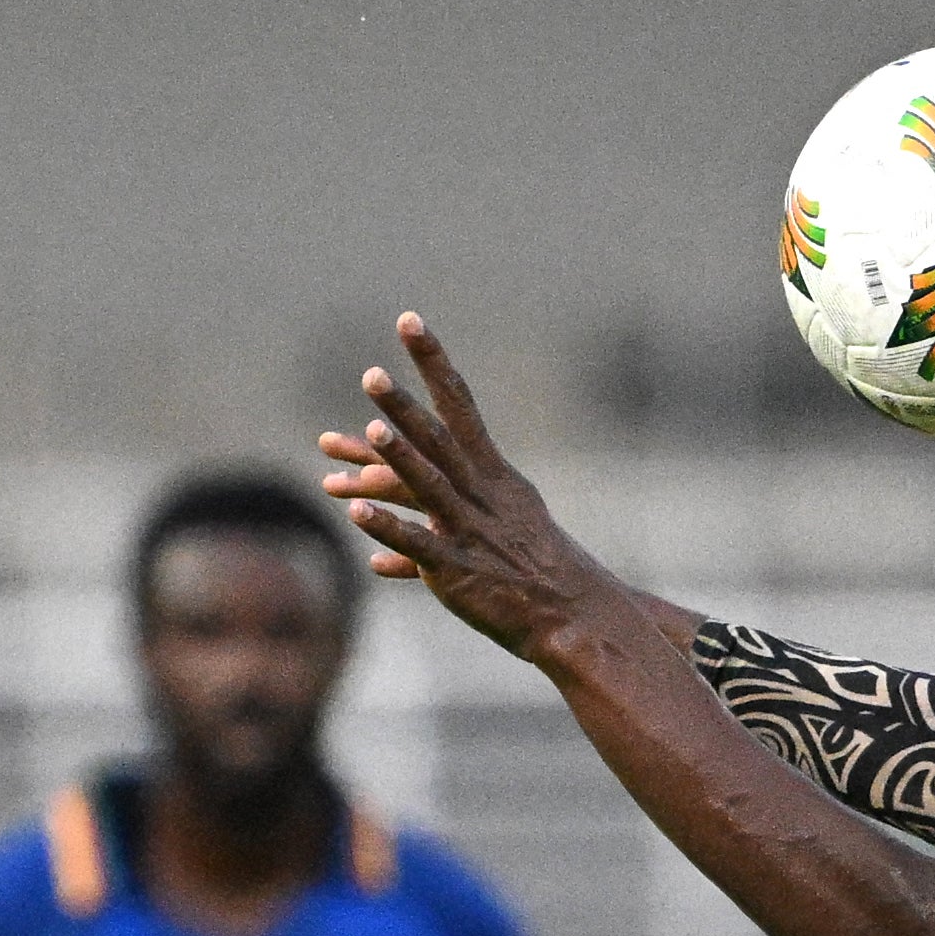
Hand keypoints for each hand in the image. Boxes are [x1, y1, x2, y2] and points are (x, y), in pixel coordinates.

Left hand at [318, 313, 626, 665]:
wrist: (577, 614)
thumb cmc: (541, 566)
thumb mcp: (512, 515)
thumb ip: (470, 491)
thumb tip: (437, 475)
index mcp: (494, 473)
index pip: (459, 403)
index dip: (431, 361)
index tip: (408, 320)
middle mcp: (482, 494)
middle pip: (440, 439)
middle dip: (405, 406)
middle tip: (371, 375)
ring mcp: (471, 531)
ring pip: (431, 486)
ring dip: (399, 458)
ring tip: (370, 430)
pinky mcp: (459, 571)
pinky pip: (420, 545)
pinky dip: (389, 528)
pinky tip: (357, 514)